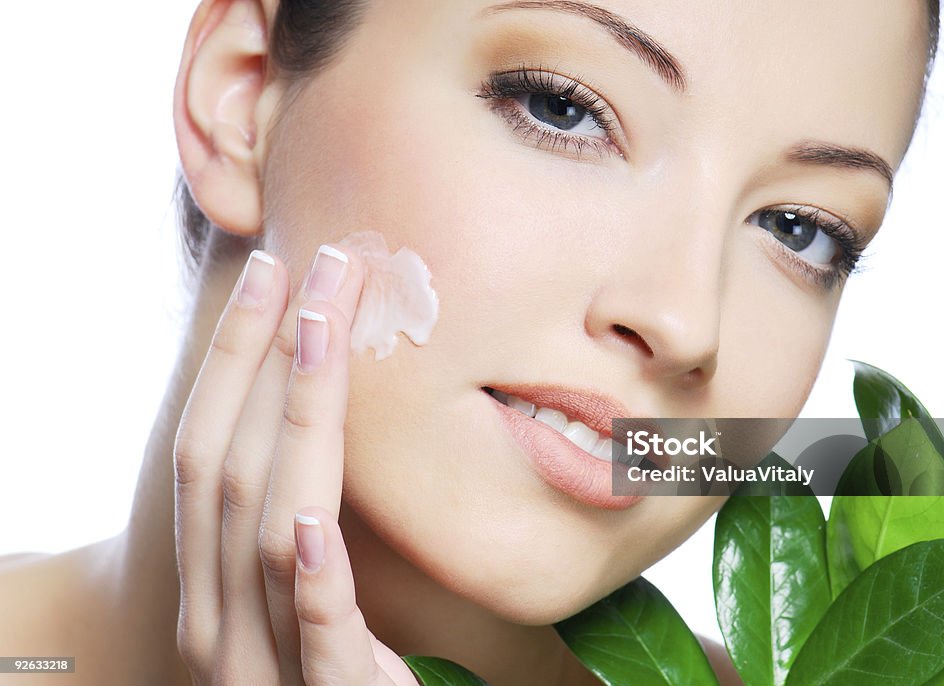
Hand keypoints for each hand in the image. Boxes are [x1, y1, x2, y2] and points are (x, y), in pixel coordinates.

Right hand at [173, 244, 418, 684]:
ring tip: (324, 332)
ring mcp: (262, 668)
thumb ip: (300, 528)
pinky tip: (311, 520)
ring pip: (267, 527)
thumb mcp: (304, 597)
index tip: (274, 278)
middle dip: (268, 361)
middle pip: (228, 469)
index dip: (234, 362)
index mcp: (211, 585)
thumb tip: (321, 423)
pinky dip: (309, 578)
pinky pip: (312, 635)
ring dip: (297, 421)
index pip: (208, 452)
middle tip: (315, 267)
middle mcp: (217, 622)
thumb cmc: (328, 678)